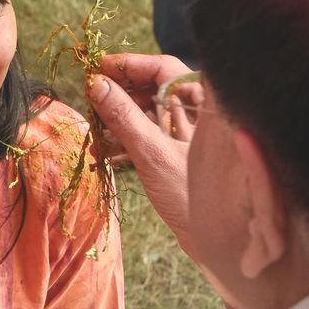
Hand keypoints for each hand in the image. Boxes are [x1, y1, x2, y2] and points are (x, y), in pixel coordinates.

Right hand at [87, 52, 192, 245]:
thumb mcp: (153, 155)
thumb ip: (124, 117)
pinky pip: (153, 129)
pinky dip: (130, 133)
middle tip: (91, 96)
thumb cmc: (192, 198)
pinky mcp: (182, 149)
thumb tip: (96, 85)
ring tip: (95, 126)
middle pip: (156, 85)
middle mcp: (202, 111)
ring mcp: (192, 131)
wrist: (218, 244)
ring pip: (151, 108)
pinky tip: (107, 147)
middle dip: (121, 90)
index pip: (164, 67)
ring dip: (122, 114)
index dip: (130, 65)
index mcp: (206, 103)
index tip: (98, 69)